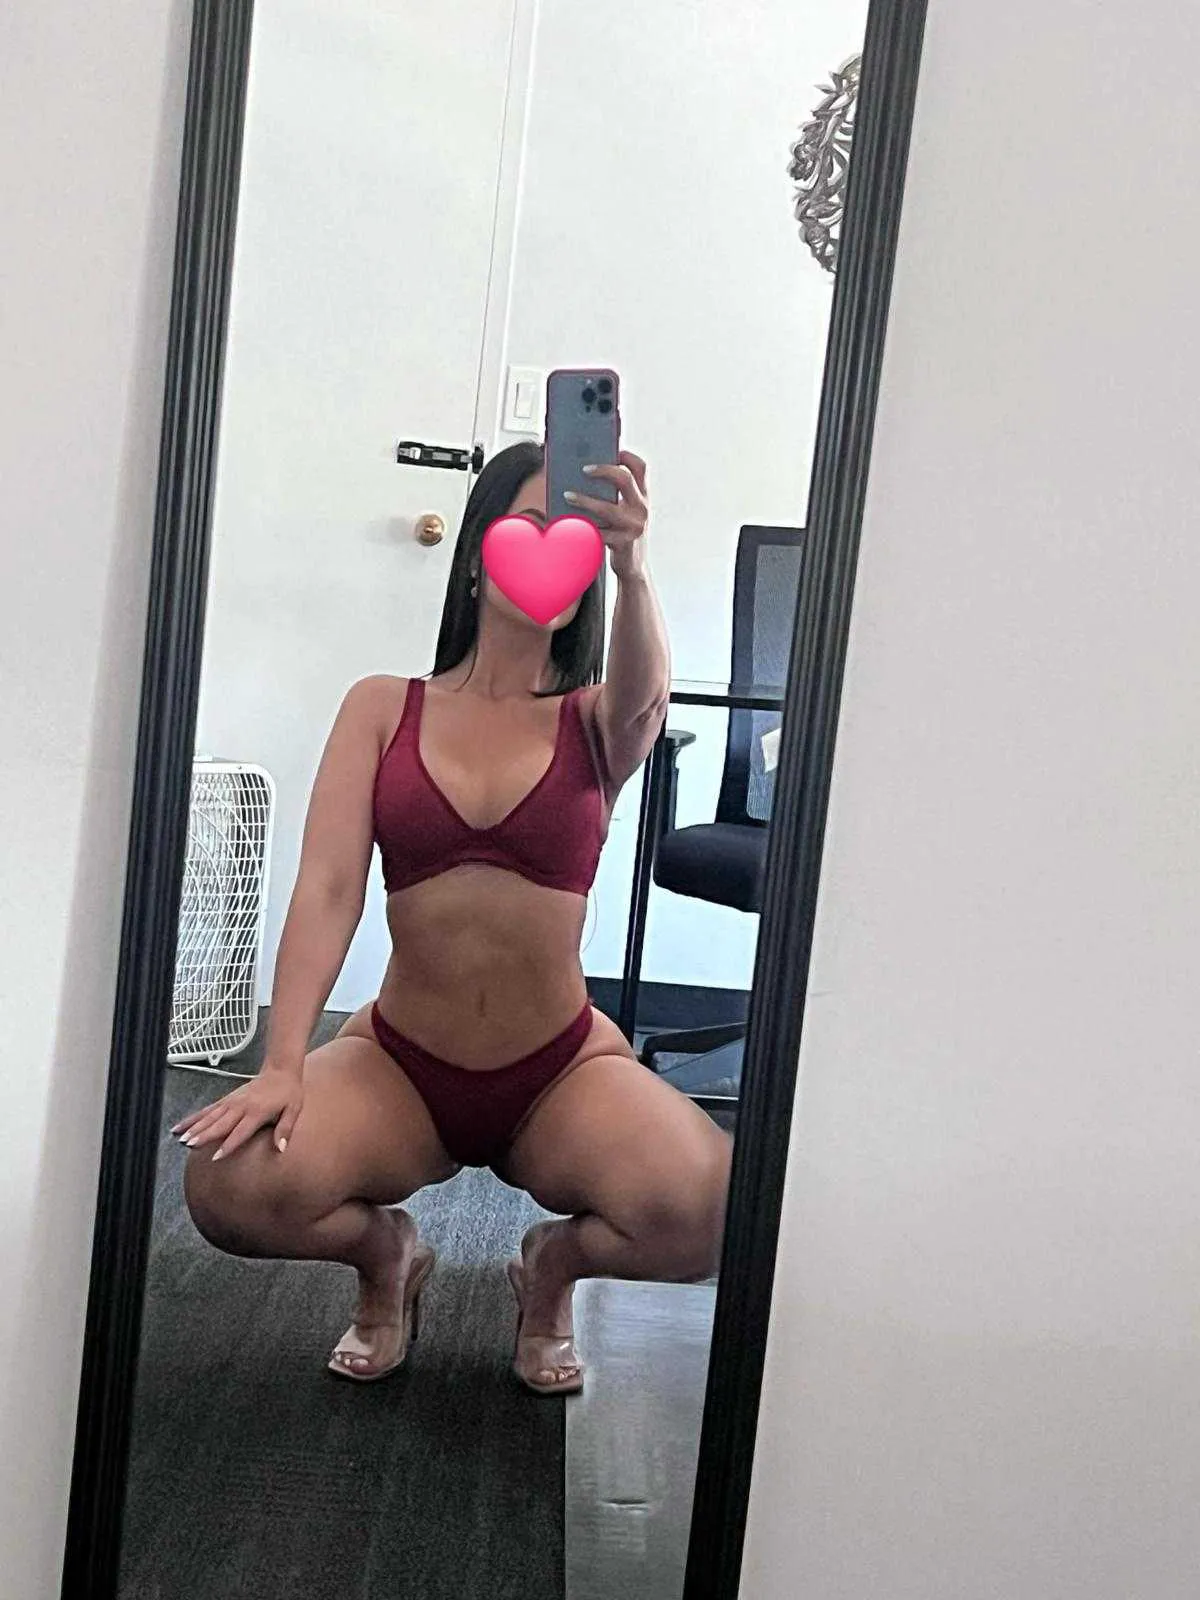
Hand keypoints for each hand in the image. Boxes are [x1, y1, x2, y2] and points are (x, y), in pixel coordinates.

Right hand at [171, 1068, 303, 1159]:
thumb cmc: (288, 1092)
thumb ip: (285, 1129)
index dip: (228, 1144)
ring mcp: (231, 1102)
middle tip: (189, 1145)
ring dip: (195, 1127)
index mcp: (257, 1111)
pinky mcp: (226, 1099)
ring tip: (181, 1138)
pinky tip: (180, 1126)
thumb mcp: (293, 1110)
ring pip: (209, 1116)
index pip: (240, 1131)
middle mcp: (241, 1106)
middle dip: (204, 1135)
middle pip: (219, 1124)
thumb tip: (280, 1148)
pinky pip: (207, 1110)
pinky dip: (193, 1118)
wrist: (280, 1071)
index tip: (215, 1157)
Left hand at [564, 450, 648, 579]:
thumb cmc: (623, 534)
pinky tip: (568, 522)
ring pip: (607, 507)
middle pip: (625, 479)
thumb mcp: (626, 512)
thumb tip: (584, 474)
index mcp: (643, 497)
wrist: (633, 567)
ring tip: (567, 495)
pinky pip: (599, 532)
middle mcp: (642, 509)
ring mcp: (634, 526)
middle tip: (583, 469)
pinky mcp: (623, 543)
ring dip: (584, 500)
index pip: (640, 468)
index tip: (610, 450)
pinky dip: (582, 526)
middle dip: (603, 470)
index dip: (626, 456)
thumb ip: (616, 495)